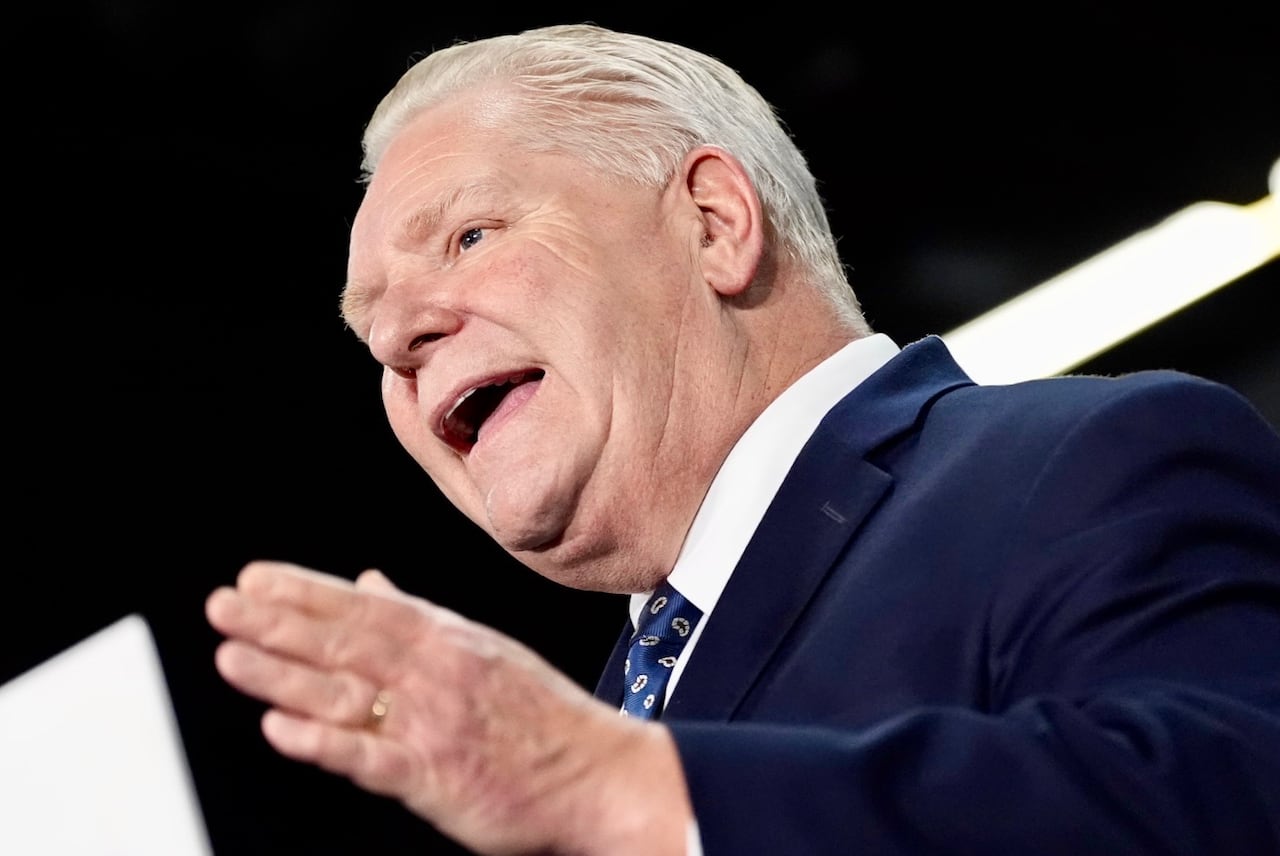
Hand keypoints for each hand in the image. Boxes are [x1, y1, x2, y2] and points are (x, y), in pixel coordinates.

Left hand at [205, 560, 691, 854]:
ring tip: (232, 656)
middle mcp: (436, 674)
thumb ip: (419, 618)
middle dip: (278, 623)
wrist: (599, 773)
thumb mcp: (483, 650)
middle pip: (345, 643)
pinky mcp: (436, 778)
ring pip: (346, 693)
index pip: (363, 608)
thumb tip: (368, 584)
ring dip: (284, 675)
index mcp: (447, 640)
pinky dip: (324, 743)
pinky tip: (280, 729)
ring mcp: (434, 724)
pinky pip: (371, 758)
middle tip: (223, 605)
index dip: (304, 592)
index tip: (254, 577)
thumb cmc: (542, 717)